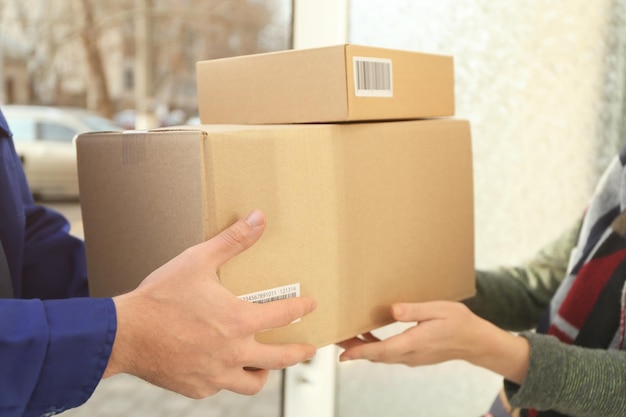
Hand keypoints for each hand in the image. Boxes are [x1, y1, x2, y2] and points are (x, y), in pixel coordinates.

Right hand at [104, 210, 316, 397]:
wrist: (123, 333)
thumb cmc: (161, 296)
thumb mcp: (198, 261)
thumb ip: (232, 240)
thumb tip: (259, 218)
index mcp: (239, 321)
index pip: (283, 315)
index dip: (301, 308)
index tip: (310, 305)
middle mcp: (233, 353)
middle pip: (280, 359)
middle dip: (299, 353)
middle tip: (310, 349)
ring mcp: (216, 374)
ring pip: (253, 383)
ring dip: (264, 371)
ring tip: (266, 364)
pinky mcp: (197, 388)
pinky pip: (221, 386)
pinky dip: (227, 377)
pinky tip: (221, 365)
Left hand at [338, 301, 528, 383]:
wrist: (476, 342)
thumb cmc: (460, 322)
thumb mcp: (439, 309)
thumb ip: (415, 310)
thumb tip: (392, 310)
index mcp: (416, 342)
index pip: (383, 350)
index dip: (361, 352)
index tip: (343, 354)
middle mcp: (411, 354)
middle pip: (377, 356)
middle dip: (354, 349)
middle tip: (334, 339)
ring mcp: (412, 358)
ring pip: (382, 357)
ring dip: (363, 349)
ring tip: (345, 337)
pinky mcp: (414, 356)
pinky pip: (389, 355)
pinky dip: (375, 349)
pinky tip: (368, 337)